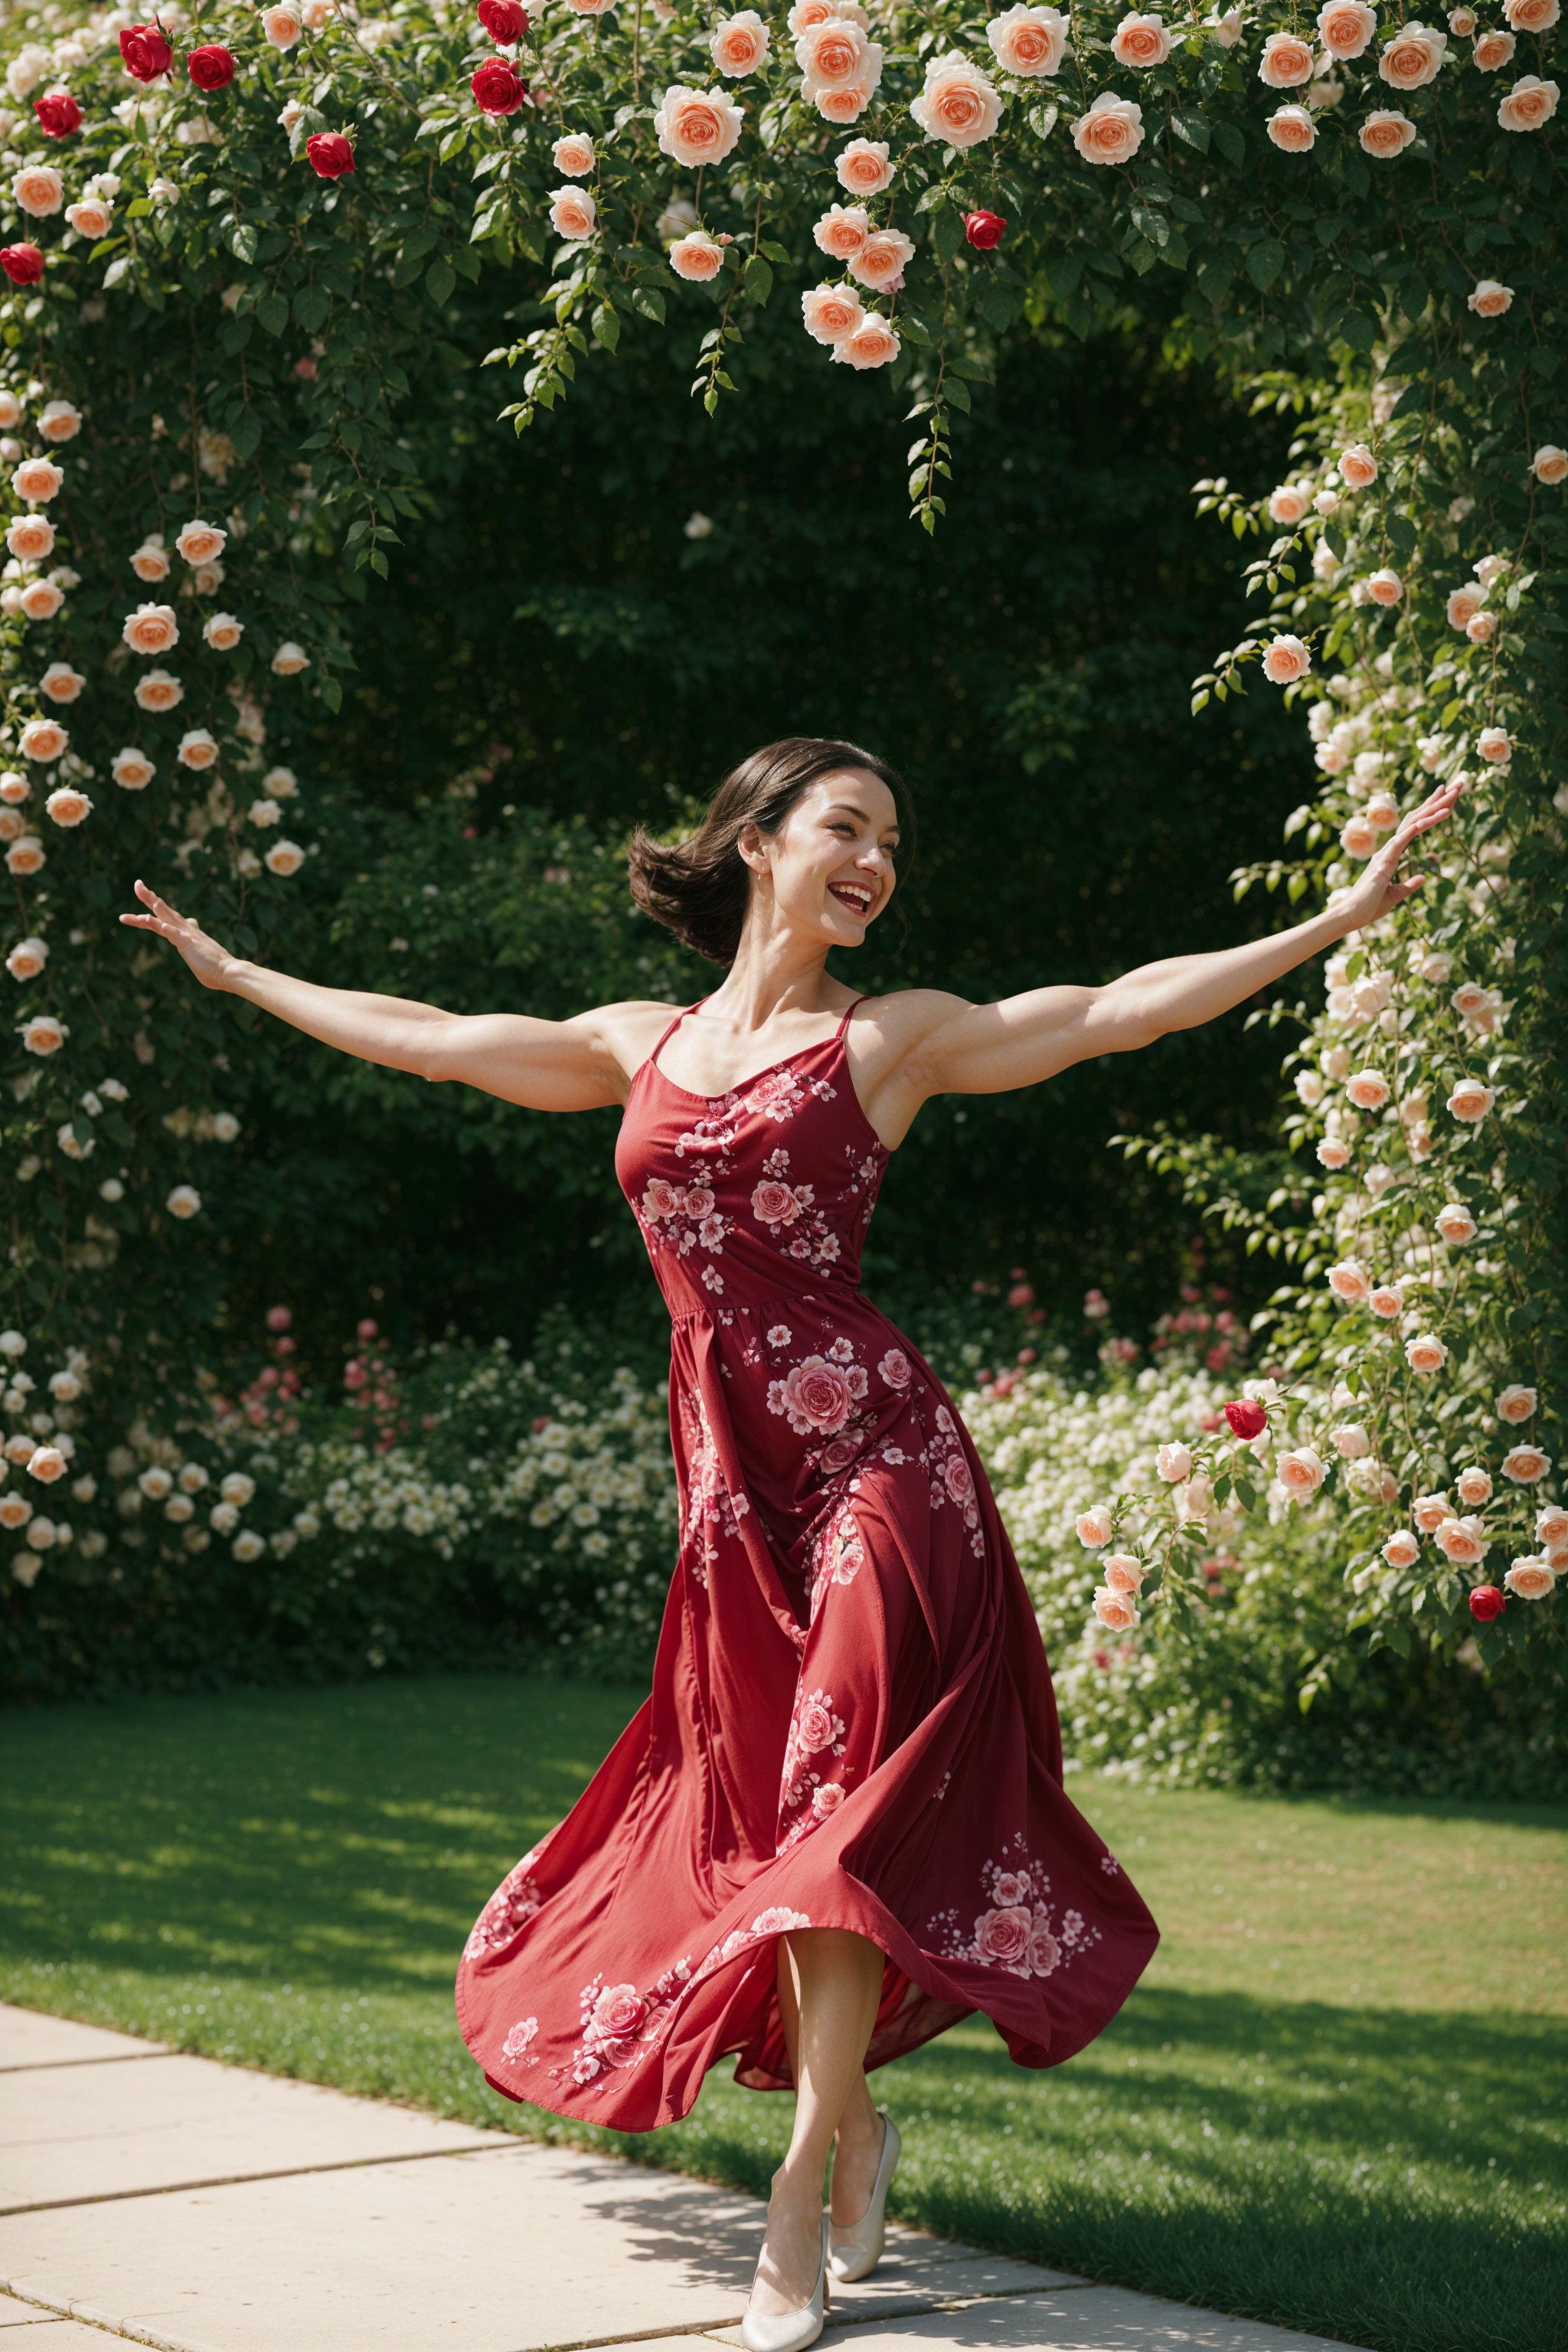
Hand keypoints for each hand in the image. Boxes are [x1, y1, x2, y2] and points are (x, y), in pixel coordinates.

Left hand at [119, 879, 239, 990]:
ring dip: (154, 905)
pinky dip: (161, 925)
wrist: (229, 973)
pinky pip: (173, 933)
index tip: (141, 902)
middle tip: (137, 884)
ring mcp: (187, 935)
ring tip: (142, 892)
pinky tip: (149, 919)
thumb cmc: (214, 968)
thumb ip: (192, 943)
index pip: (164, 919)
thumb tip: (193, 932)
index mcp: (185, 933)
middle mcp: (185, 930)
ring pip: (167, 917)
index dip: (151, 912)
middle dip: (148, 897)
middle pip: (163, 911)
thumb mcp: (199, 952)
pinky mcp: (188, 944)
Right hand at [1335, 774, 1467, 931]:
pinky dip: (1425, 823)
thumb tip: (1424, 876)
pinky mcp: (1386, 859)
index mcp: (1391, 856)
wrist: (1351, 915)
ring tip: (1453, 793)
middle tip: (1454, 785)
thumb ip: (1410, 884)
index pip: (1414, 828)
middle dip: (1435, 801)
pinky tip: (1441, 813)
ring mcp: (1388, 852)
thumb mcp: (1396, 895)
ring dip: (1434, 807)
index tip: (1444, 800)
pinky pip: (1409, 836)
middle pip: (1416, 818)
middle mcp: (1390, 849)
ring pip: (1415, 822)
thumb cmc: (1369, 907)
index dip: (1429, 812)